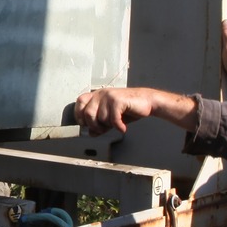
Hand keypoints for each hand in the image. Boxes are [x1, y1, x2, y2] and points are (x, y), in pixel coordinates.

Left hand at [73, 86, 198, 134]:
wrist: (147, 102)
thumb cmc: (128, 109)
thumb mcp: (111, 118)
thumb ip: (100, 124)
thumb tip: (90, 133)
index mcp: (97, 95)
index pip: (80, 101)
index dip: (79, 114)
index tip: (85, 124)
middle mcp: (101, 93)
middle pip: (88, 113)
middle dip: (95, 125)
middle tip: (104, 129)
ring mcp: (110, 96)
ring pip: (101, 118)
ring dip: (109, 126)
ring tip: (117, 124)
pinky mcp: (118, 100)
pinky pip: (113, 119)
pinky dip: (118, 126)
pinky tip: (123, 127)